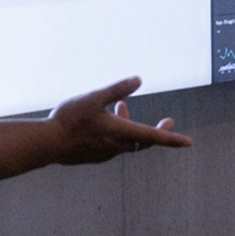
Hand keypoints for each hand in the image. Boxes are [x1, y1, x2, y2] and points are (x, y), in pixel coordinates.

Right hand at [46, 76, 190, 164]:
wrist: (46, 144)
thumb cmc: (70, 119)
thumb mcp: (95, 98)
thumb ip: (117, 89)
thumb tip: (139, 79)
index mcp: (121, 133)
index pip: (153, 137)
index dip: (172, 139)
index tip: (188, 143)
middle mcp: (116, 147)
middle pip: (144, 141)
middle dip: (157, 131)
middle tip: (168, 122)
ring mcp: (104, 154)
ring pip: (126, 141)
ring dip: (129, 124)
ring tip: (122, 106)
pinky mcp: (92, 156)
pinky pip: (112, 144)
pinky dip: (116, 131)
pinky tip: (103, 119)